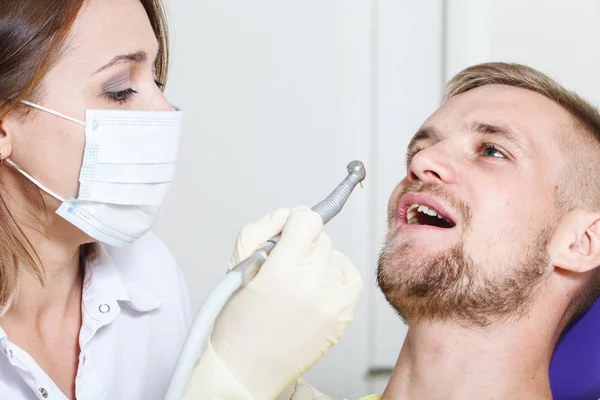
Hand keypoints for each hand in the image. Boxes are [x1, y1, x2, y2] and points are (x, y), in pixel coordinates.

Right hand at [183, 207, 362, 398]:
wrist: (247, 369)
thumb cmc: (237, 322)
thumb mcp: (237, 267)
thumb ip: (261, 230)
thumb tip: (290, 215)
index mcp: (282, 270)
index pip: (307, 220)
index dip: (293, 223)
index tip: (286, 232)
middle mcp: (312, 284)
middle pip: (321, 238)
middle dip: (302, 246)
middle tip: (283, 266)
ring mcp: (332, 302)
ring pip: (335, 256)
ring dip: (318, 262)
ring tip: (298, 283)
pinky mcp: (343, 316)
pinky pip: (351, 276)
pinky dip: (337, 274)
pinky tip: (318, 285)